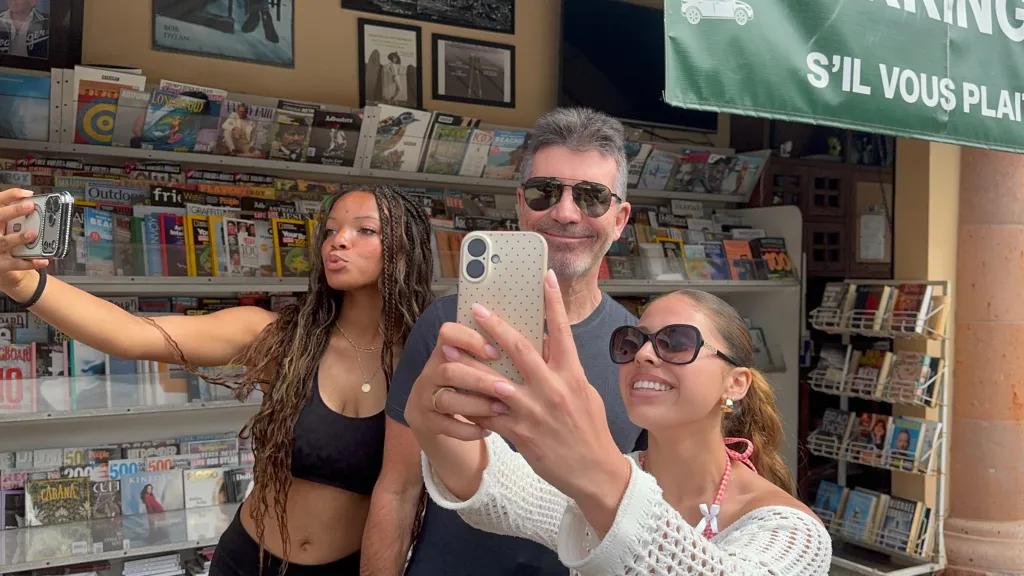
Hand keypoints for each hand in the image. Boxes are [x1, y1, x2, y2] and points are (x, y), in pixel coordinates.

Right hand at [0, 188, 49, 290]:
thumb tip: (36, 206)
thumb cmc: (4, 240)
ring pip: (5, 242)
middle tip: (30, 206)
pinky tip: (44, 260)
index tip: (28, 194)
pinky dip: (31, 262)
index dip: (11, 195)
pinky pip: (17, 263)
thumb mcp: (5, 226)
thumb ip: (16, 217)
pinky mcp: (2, 264)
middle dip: (13, 211)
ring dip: (19, 237)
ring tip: (33, 234)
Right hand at [405, 320, 510, 442]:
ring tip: (501, 409)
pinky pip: (446, 426)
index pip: (448, 333)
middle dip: (481, 380)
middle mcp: (431, 371)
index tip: (495, 352)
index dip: (470, 340)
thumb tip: (530, 342)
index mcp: (443, 350)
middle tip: (508, 389)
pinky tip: (487, 429)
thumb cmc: (462, 380)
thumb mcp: (468, 363)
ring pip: (446, 400)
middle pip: (450, 371)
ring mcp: (424, 397)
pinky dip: (468, 430)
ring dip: (476, 405)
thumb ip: (488, 353)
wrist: (429, 411)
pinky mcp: (427, 420)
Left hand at [467, 270, 628, 519]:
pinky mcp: (520, 433)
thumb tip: (550, 342)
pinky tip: (455, 395)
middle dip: (495, 326)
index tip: (544, 276)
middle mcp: (553, 389)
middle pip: (520, 349)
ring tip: (449, 351)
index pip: (562, 330)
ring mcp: (535, 412)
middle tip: (476, 308)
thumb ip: (565, 367)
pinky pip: (488, 415)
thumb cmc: (589, 429)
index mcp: (572, 374)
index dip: (553, 301)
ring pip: (494, 382)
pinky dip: (471, 405)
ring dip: (469, 366)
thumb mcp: (584, 392)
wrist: (593, 471)